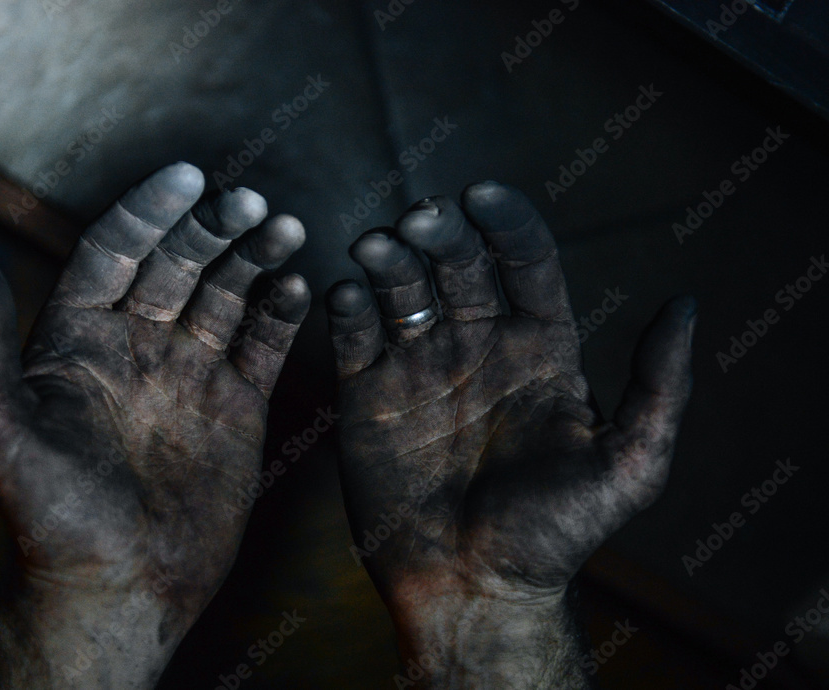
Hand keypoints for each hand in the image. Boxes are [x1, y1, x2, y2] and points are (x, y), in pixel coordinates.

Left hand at [0, 163, 309, 686]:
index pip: (115, 250)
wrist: (119, 587)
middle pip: (180, 264)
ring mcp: (191, 373)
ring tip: (287, 228)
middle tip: (252, 203)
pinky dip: (282, 312)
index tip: (189, 177)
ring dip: (257, 258)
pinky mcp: (237, 405)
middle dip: (215, 229)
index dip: (149, 210)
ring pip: (228, 295)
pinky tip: (299, 284)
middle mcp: (138, 346)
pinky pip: (263, 345)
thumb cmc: (51, 516)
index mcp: (80, 338)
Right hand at [326, 183, 694, 687]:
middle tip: (419, 220)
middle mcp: (477, 343)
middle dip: (438, 231)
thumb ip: (659, 386)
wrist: (472, 590)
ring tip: (375, 247)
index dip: (506, 223)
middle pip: (456, 262)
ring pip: (400, 287)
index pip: (525, 262)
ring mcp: (418, 364)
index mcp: (539, 347)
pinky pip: (354, 336)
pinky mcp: (367, 392)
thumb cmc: (552, 536)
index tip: (482, 195)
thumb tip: (686, 302)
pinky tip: (345, 294)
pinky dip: (346, 307)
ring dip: (386, 257)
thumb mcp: (629, 466)